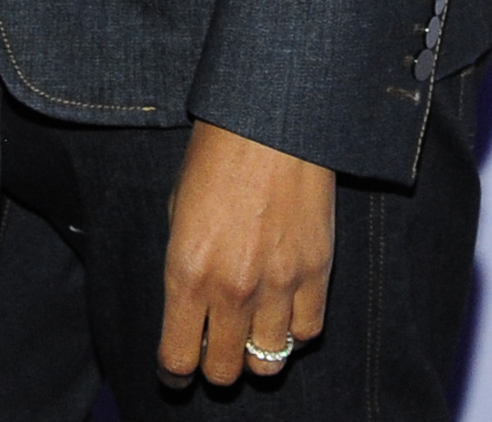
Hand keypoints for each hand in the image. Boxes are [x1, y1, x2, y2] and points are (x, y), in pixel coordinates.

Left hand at [157, 119, 334, 388]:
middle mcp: (232, 288)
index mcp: (187, 271)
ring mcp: (278, 285)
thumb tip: (190, 305)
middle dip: (214, 366)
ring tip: (249, 331)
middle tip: (213, 348)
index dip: (174, 370)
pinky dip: (293, 331)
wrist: (271, 121)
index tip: (176, 368)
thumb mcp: (178, 207)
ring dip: (254, 352)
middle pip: (225, 371)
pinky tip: (282, 310)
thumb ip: (184, 264)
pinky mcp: (317, 274)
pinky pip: (306, 333)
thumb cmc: (216, 155)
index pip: (178, 358)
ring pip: (267, 361)